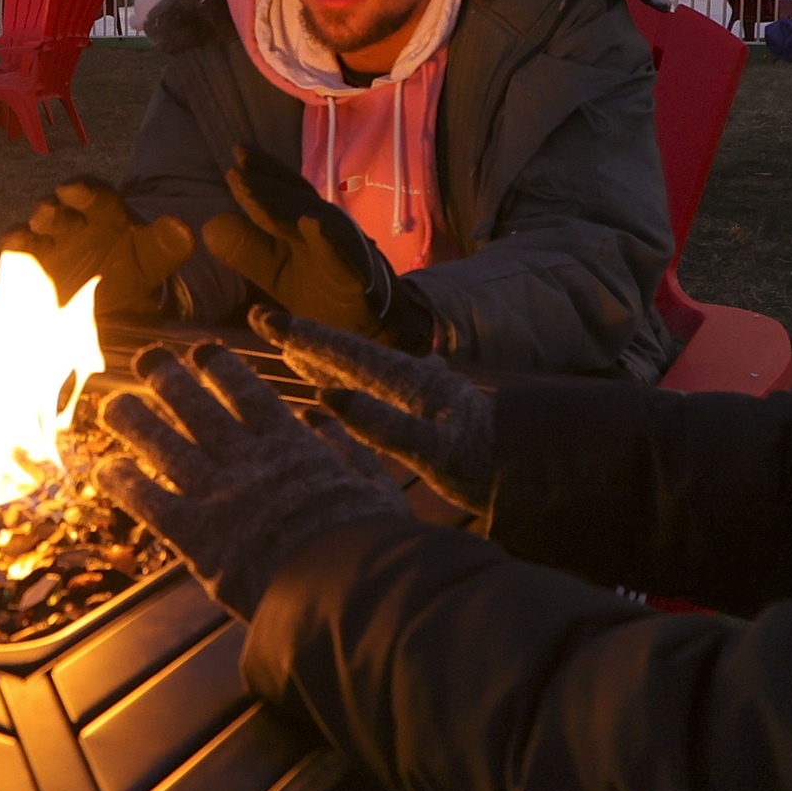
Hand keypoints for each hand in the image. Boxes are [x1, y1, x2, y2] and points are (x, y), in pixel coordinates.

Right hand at [0, 180, 196, 315]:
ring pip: (24, 239)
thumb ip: (168, 244)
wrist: (113, 296)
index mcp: (99, 212)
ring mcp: (42, 251)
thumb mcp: (155, 257)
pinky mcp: (23, 277)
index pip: (91, 193)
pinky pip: (0, 268)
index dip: (81, 190)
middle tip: (44, 216)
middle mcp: (66, 225)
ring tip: (12, 245)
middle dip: (48, 212)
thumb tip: (183, 229)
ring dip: (18, 240)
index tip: (72, 189)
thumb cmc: (133, 265)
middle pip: (53, 212)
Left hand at [93, 346, 409, 617]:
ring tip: (112, 405)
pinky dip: (124, 482)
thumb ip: (346, 449)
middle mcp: (247, 460)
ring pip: (164, 445)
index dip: (221, 368)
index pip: (248, 393)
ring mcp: (218, 495)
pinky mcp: (195, 536)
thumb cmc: (374, 546)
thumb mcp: (375, 488)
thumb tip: (319, 416)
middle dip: (169, 379)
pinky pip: (149, 501)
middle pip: (197, 408)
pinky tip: (104, 469)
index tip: (202, 351)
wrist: (350, 590)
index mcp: (291, 445)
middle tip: (148, 358)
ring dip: (135, 421)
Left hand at [201, 150, 434, 351]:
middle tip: (237, 169)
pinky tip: (311, 225)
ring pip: (315, 220)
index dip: (263, 171)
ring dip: (285, 206)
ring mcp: (346, 251)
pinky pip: (343, 257)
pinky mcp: (359, 279)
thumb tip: (208, 225)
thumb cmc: (324, 294)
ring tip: (253, 195)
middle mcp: (329, 229)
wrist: (372, 330)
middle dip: (267, 182)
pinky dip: (328, 240)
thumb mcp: (276, 272)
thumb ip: (246, 249)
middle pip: (297, 198)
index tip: (237, 154)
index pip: (285, 191)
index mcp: (308, 224)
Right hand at [254, 310, 493, 513]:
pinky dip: (346, 383)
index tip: (266, 318)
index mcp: (409, 383)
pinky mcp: (423, 410)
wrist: (530, 472)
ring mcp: (416, 393)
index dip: (304, 336)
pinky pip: (373, 390)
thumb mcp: (435, 452)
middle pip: (347, 352)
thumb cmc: (482, 467)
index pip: (347, 353)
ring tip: (287, 345)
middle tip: (261, 317)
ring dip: (322, 356)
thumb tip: (329, 398)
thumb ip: (385, 426)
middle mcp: (410, 379)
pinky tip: (335, 389)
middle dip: (305, 337)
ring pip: (357, 369)